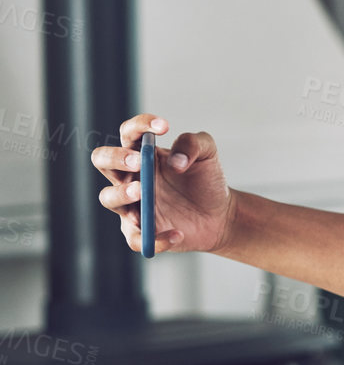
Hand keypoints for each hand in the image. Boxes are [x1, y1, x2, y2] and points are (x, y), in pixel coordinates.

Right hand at [90, 114, 235, 254]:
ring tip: (143, 191)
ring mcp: (132, 205)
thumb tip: (175, 161)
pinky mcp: (141, 231)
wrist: (220, 215)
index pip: (129, 133)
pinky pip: (135, 239)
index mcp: (143, 154)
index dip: (141, 126)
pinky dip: (155, 238)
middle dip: (116, 158)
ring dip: (122, 193)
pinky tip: (177, 233)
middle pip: (102, 160)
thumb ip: (194, 144)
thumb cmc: (206, 181)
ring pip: (108, 198)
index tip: (164, 127)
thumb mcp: (207, 154)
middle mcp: (130, 177)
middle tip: (139, 162)